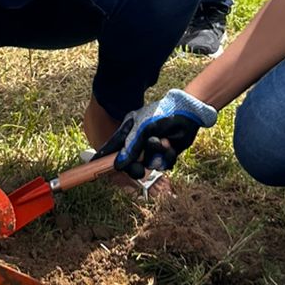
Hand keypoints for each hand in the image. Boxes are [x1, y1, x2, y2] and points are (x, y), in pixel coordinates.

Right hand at [100, 87, 217, 178]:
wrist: (188, 114)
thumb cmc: (162, 115)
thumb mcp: (143, 129)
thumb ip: (130, 148)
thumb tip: (117, 166)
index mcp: (129, 130)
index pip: (113, 146)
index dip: (104, 156)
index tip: (96, 165)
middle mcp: (139, 141)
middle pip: (129, 162)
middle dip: (135, 166)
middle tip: (139, 170)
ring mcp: (152, 149)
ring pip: (148, 164)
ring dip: (156, 155)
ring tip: (164, 141)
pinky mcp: (165, 154)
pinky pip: (163, 165)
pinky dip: (168, 157)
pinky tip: (171, 145)